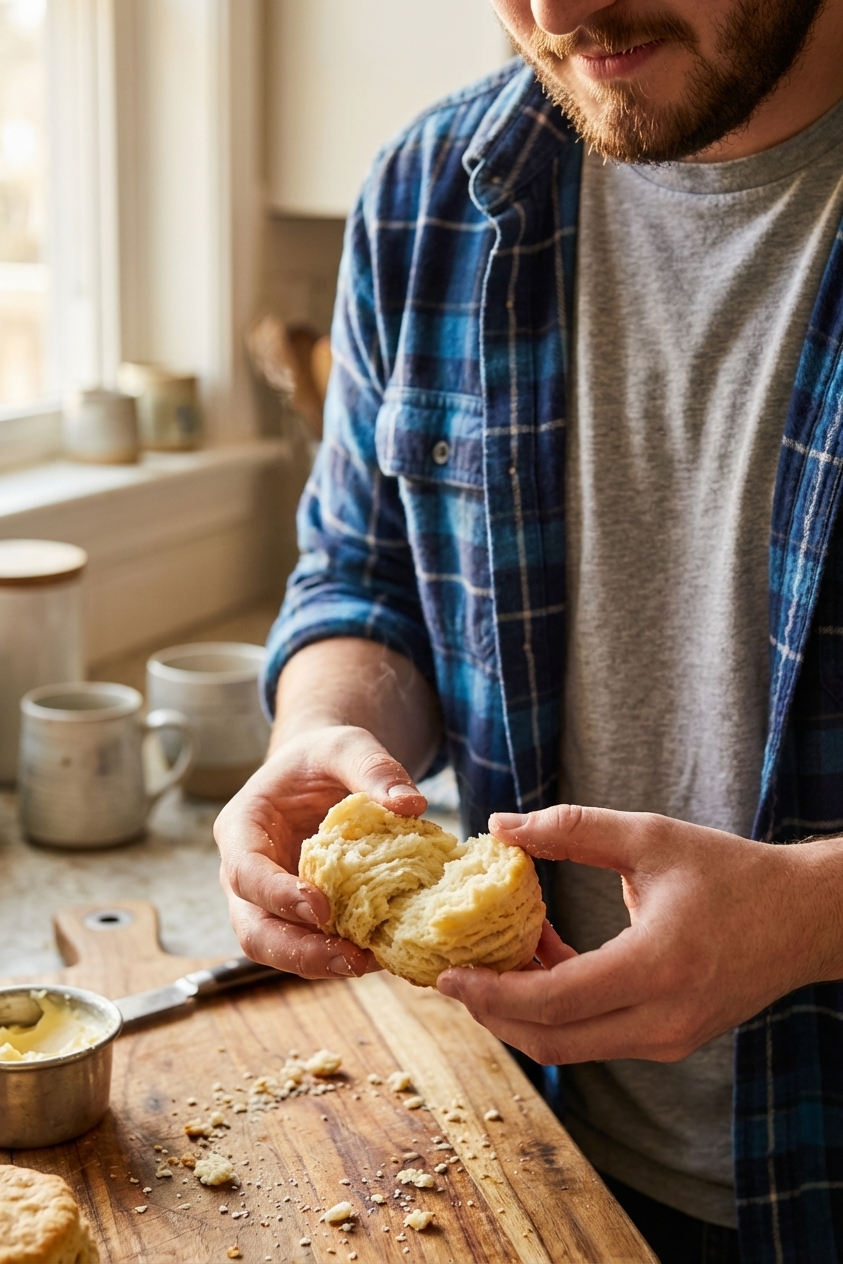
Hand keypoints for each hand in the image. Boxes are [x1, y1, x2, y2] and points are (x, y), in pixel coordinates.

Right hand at [213, 725, 426, 979]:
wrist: (321, 771)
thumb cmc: (324, 756)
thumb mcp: (347, 746)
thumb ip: (373, 768)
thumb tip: (413, 805)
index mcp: (242, 827)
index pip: (245, 872)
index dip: (278, 896)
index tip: (322, 908)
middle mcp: (244, 872)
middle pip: (253, 928)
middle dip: (298, 951)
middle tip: (351, 959)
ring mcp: (267, 899)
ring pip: (277, 948)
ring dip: (320, 963)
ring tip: (372, 962)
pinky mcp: (296, 914)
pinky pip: (307, 944)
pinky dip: (337, 955)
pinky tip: (378, 953)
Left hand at [437, 804, 830, 1064]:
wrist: (803, 918)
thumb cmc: (730, 872)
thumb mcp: (650, 838)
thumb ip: (572, 830)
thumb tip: (500, 826)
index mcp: (658, 967)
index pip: (554, 1002)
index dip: (491, 993)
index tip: (446, 973)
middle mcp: (663, 1019)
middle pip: (552, 1039)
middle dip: (492, 1012)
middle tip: (453, 975)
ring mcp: (669, 1039)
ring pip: (570, 1046)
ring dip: (523, 1011)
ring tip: (493, 960)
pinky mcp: (671, 1041)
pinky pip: (596, 1036)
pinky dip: (558, 1010)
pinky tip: (544, 960)